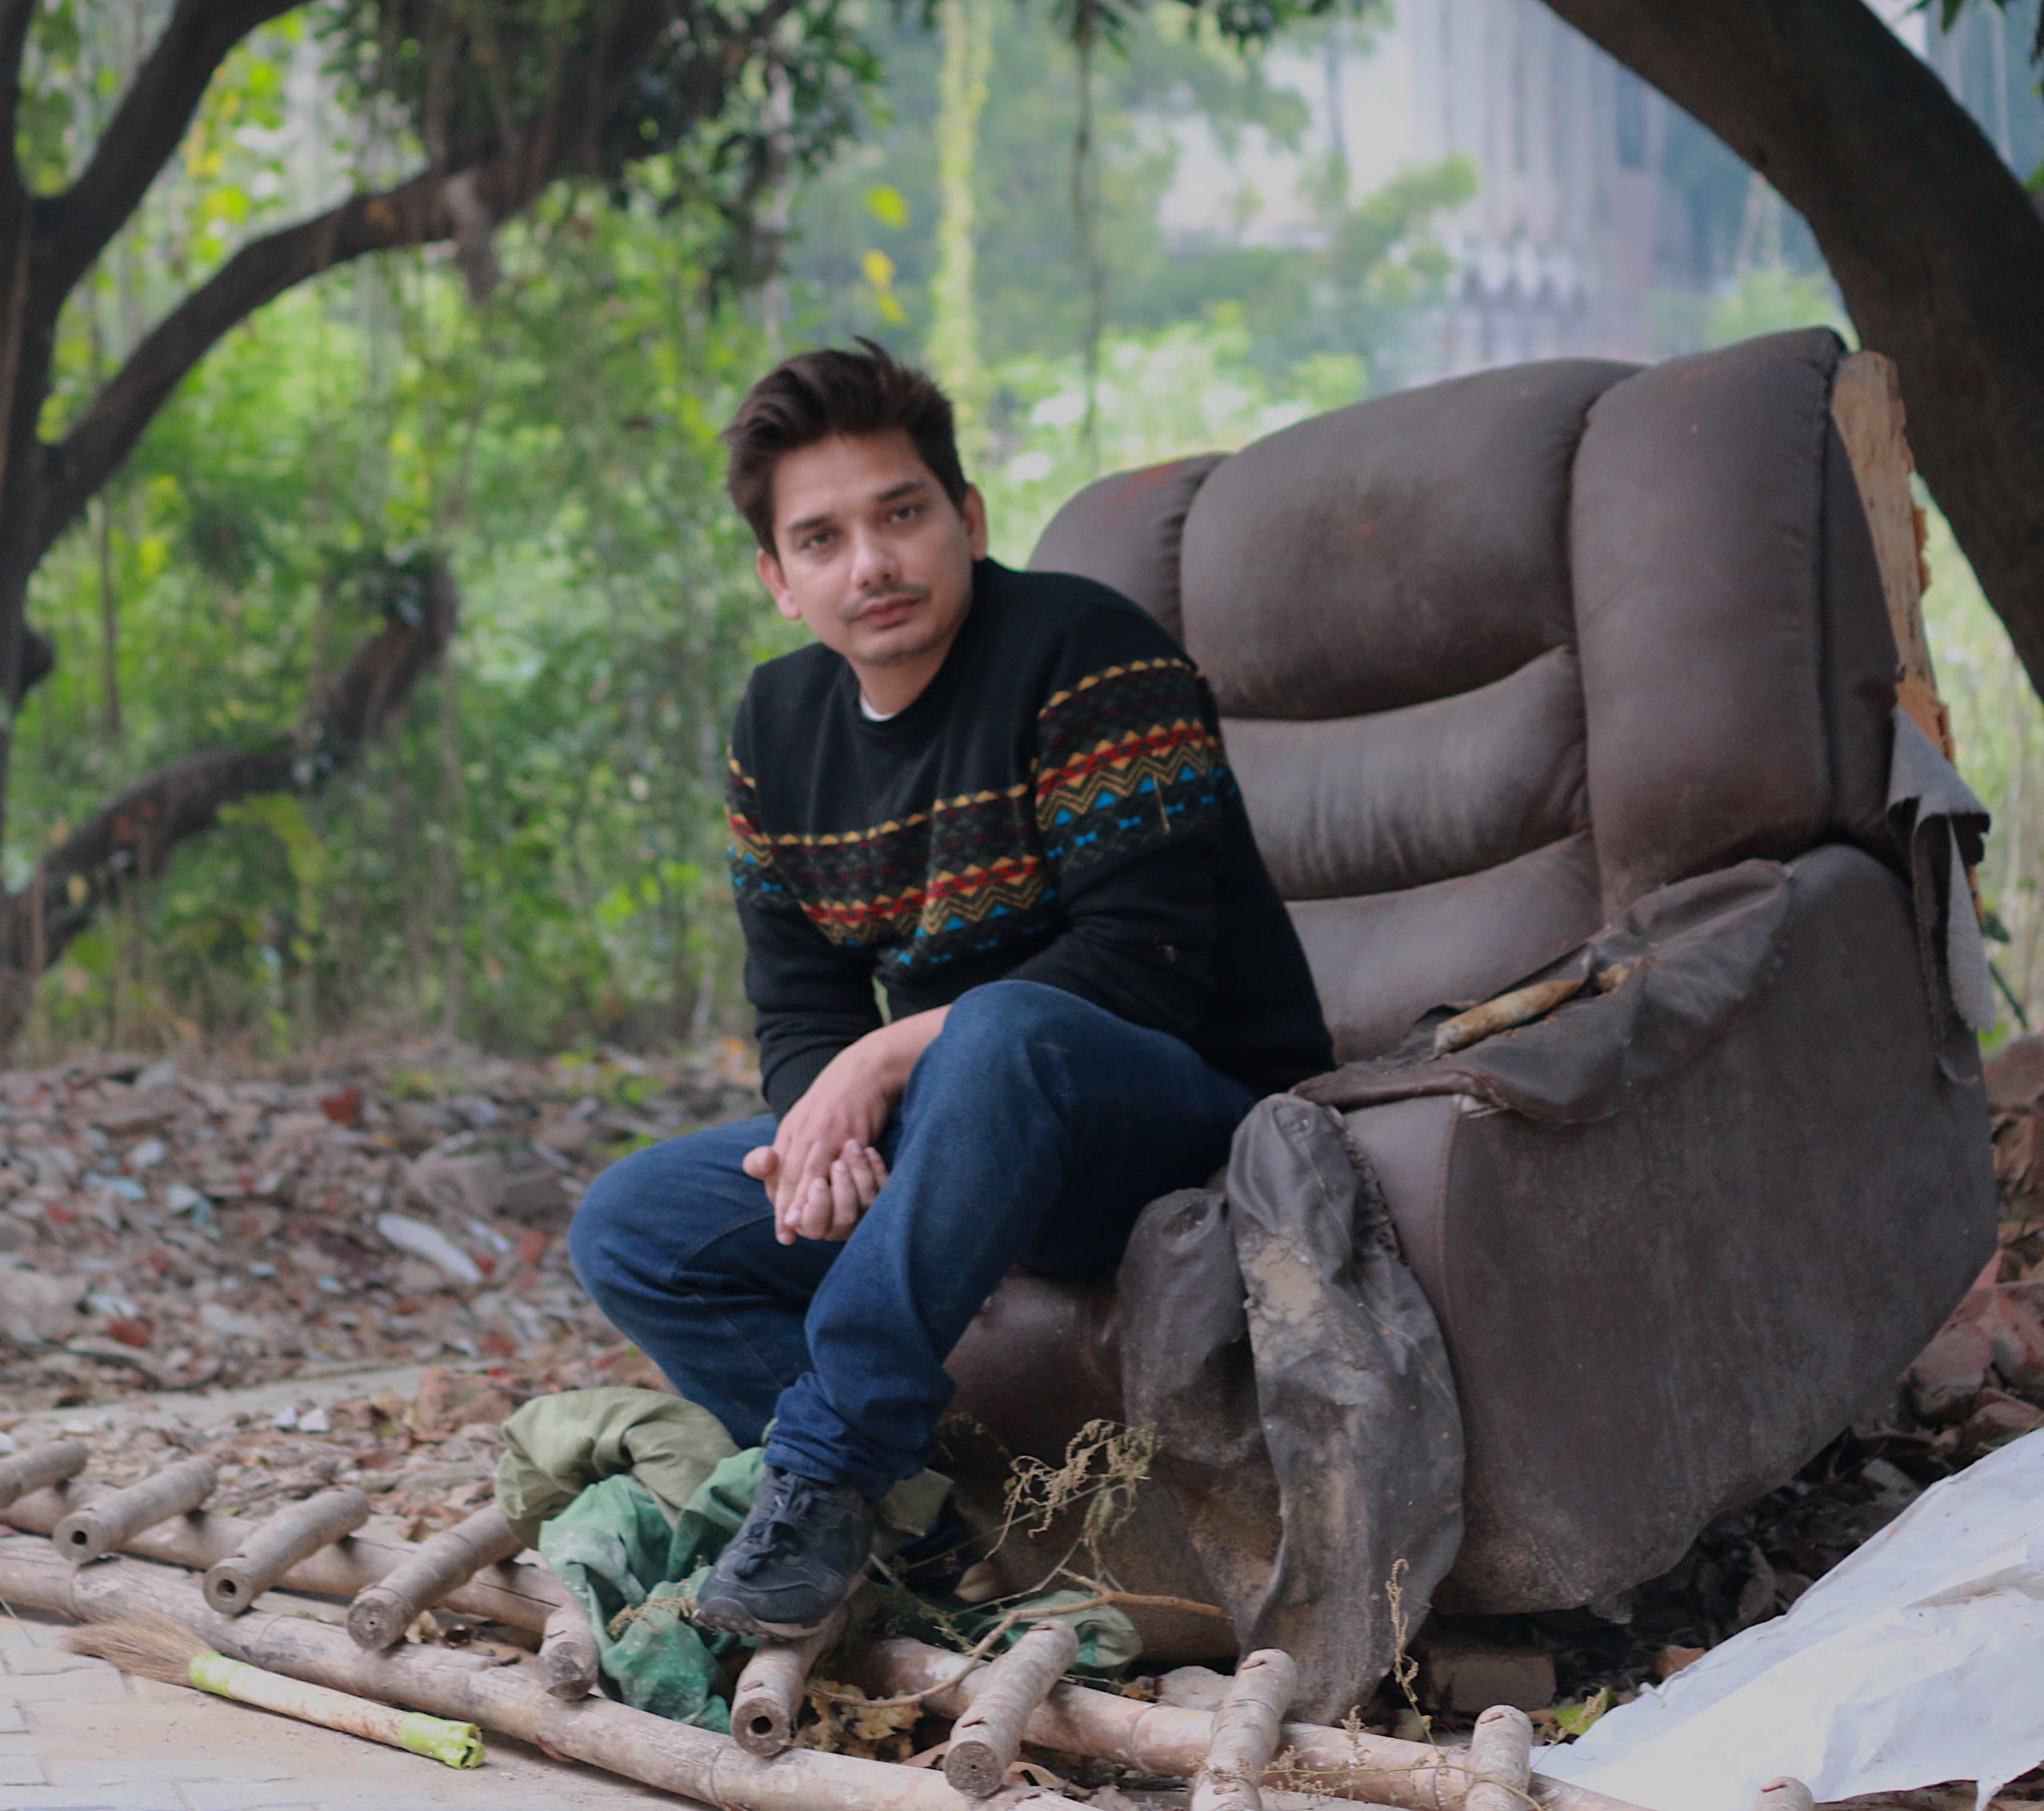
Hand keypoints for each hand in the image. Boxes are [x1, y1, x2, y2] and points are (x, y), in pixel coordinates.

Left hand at [742, 1008, 947, 1243]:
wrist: (866, 1068)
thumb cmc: (840, 1096)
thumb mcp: (807, 1117)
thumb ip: (794, 1147)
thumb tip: (783, 1175)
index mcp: (792, 1130)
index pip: (778, 1171)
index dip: (779, 1200)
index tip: (783, 1228)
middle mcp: (803, 1131)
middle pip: (790, 1174)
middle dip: (788, 1206)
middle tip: (788, 1233)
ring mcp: (826, 1131)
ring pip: (811, 1172)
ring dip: (806, 1201)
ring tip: (804, 1225)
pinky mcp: (850, 1131)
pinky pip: (839, 1161)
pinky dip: (835, 1183)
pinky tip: (835, 1200)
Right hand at [769, 1138, 889, 1243]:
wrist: (839, 1118)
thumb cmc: (801, 1146)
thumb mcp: (776, 1152)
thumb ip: (760, 1163)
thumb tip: (767, 1159)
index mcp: (805, 1216)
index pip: (809, 1223)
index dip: (814, 1207)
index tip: (817, 1182)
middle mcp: (834, 1220)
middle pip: (841, 1221)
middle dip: (841, 1193)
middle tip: (836, 1165)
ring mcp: (860, 1209)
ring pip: (866, 1205)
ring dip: (860, 1176)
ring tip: (852, 1146)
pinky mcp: (880, 1194)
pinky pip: (884, 1190)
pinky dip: (878, 1169)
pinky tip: (871, 1150)